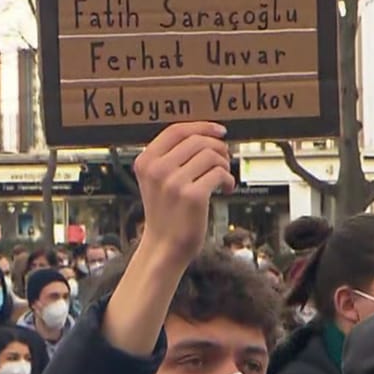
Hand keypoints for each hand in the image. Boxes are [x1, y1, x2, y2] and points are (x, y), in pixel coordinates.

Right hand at [132, 121, 232, 266]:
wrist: (164, 246)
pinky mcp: (192, 196)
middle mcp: (157, 169)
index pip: (176, 130)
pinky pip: (219, 173)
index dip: (201, 127)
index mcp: (145, 161)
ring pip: (211, 155)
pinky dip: (228, 180)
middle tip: (224, 160)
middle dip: (218, 148)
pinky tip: (226, 189)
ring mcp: (173, 183)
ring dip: (224, 165)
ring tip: (223, 178)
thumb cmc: (166, 213)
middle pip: (198, 141)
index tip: (219, 131)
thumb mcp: (155, 180)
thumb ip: (170, 157)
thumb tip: (205, 136)